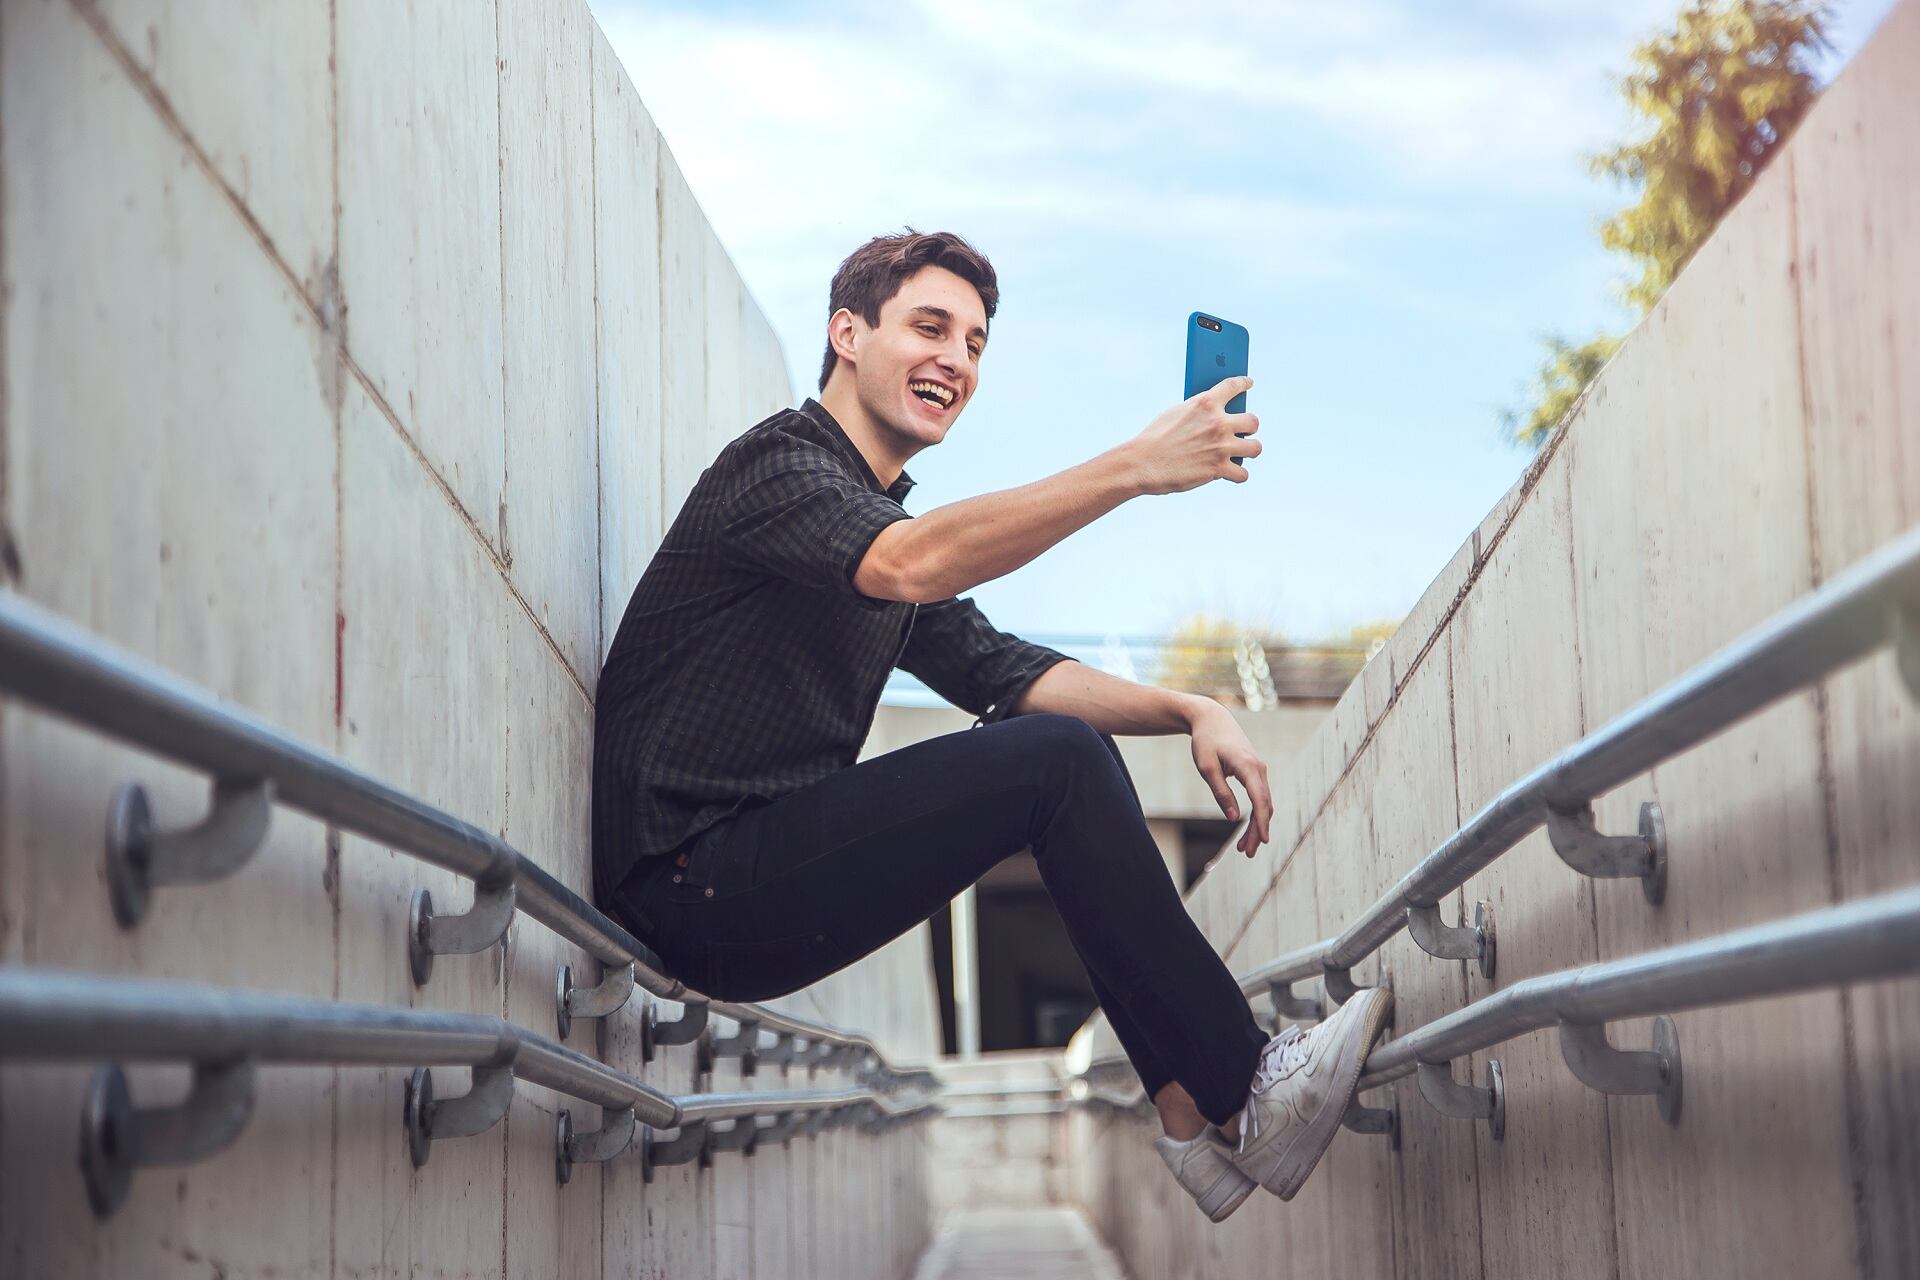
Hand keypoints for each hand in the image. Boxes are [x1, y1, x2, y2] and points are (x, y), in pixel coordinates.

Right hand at [1126, 376, 1261, 495]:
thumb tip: (1212, 412)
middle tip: (1242, 431)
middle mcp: (1218, 423)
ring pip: (1255, 448)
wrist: (1142, 463)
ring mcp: (1221, 447)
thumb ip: (1198, 409)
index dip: (1244, 383)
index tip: (1248, 383)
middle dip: (1249, 427)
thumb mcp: (1175, 412)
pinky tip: (1232, 473)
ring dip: (1249, 450)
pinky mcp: (1218, 469)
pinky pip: (1242, 474)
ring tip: (1242, 452)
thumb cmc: (1154, 437)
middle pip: (1253, 421)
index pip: (1234, 386)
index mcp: (1206, 403)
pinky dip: (1237, 475)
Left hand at [1187, 699, 1273, 857]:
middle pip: (1264, 805)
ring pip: (1263, 803)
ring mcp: (1259, 770)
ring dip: (1256, 825)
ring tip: (1244, 847)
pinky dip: (1255, 814)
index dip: (1262, 822)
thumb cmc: (1206, 742)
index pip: (1260, 799)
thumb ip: (1221, 793)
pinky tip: (1246, 827)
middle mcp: (1259, 769)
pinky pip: (1259, 796)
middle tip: (1248, 853)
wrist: (1211, 718)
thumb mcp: (1207, 768)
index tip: (1263, 841)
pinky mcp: (1254, 772)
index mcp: (1248, 767)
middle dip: (1258, 831)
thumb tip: (1233, 818)